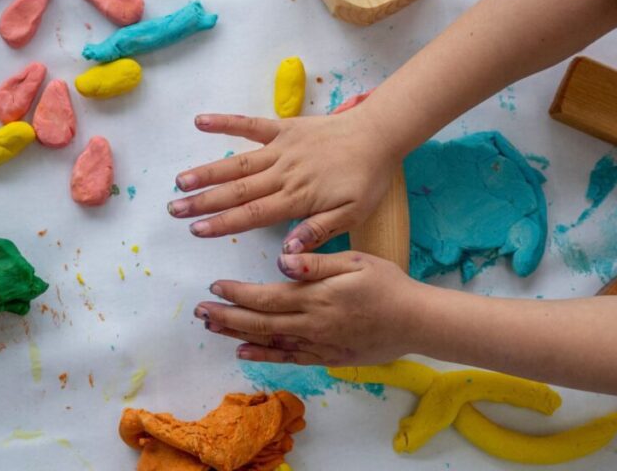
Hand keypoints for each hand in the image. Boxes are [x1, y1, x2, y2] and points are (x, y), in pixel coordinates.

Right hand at [169, 111, 397, 252]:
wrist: (379, 135)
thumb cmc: (367, 179)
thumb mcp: (352, 214)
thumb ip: (317, 231)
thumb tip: (286, 251)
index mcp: (297, 198)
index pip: (252, 214)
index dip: (222, 223)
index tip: (196, 230)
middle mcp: (283, 173)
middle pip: (236, 190)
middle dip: (203, 201)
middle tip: (174, 210)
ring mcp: (281, 149)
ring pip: (237, 162)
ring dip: (207, 171)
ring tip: (179, 180)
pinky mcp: (284, 128)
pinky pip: (250, 125)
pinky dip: (225, 122)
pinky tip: (200, 122)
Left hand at [195, 251, 425, 365]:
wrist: (416, 322)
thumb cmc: (388, 285)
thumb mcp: (356, 262)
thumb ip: (317, 262)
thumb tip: (283, 259)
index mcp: (315, 296)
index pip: (266, 296)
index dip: (237, 293)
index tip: (215, 286)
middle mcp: (311, 323)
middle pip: (259, 322)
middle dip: (226, 316)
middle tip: (199, 312)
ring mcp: (318, 343)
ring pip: (268, 341)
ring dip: (237, 335)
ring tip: (212, 329)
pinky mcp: (327, 357)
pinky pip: (289, 358)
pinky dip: (264, 356)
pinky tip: (244, 353)